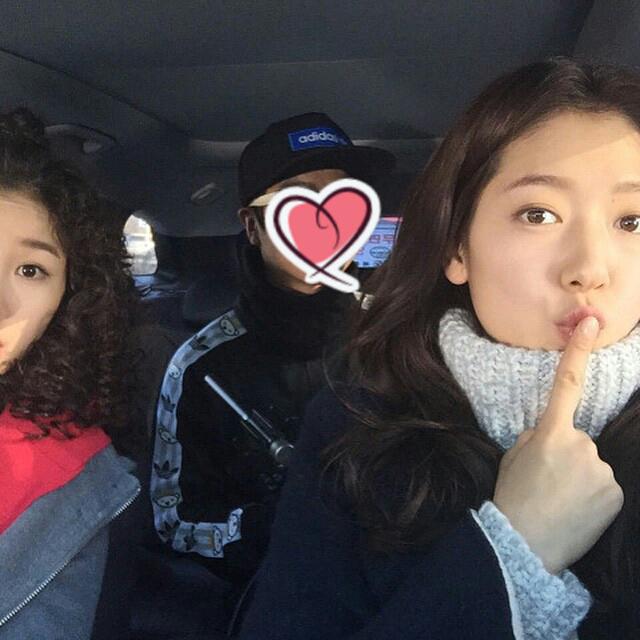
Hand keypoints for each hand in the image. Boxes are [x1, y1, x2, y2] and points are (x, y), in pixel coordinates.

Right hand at [492, 316, 623, 573]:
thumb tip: (546, 433)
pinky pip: (604, 485)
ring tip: (560, 501)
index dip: (578, 351)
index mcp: (550, 433)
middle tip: (547, 483)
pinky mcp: (615, 494)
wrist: (524, 544)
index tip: (592, 323)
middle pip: (578, 440)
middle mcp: (582, 446)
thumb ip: (532, 437)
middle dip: (566, 454)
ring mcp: (602, 471)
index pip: (566, 384)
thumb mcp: (512, 457)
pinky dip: (592, 495)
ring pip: (592, 464)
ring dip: (580, 477)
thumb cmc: (512, 497)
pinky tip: (575, 511)